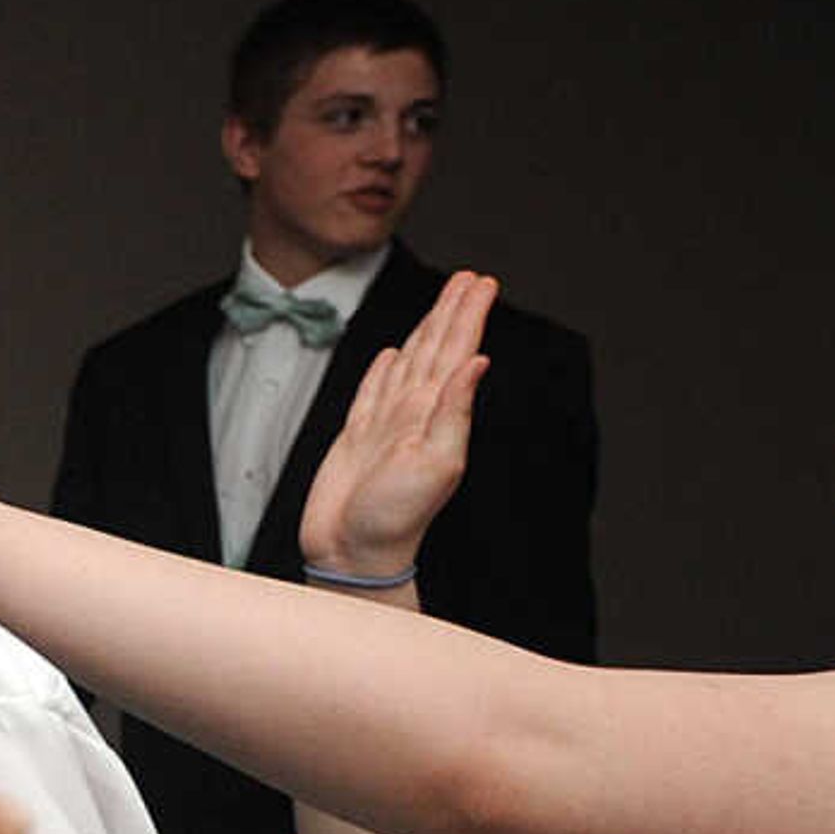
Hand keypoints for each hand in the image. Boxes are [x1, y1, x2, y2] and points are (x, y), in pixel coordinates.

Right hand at [301, 269, 494, 581]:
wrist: (352, 554)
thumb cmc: (394, 520)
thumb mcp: (436, 463)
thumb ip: (455, 411)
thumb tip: (476, 363)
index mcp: (436, 415)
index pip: (456, 353)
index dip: (468, 317)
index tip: (481, 284)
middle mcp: (414, 415)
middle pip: (436, 350)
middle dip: (453, 313)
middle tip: (469, 279)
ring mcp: (385, 426)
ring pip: (408, 364)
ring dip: (425, 333)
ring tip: (440, 304)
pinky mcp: (357, 439)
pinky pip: (372, 393)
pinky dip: (382, 371)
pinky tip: (390, 356)